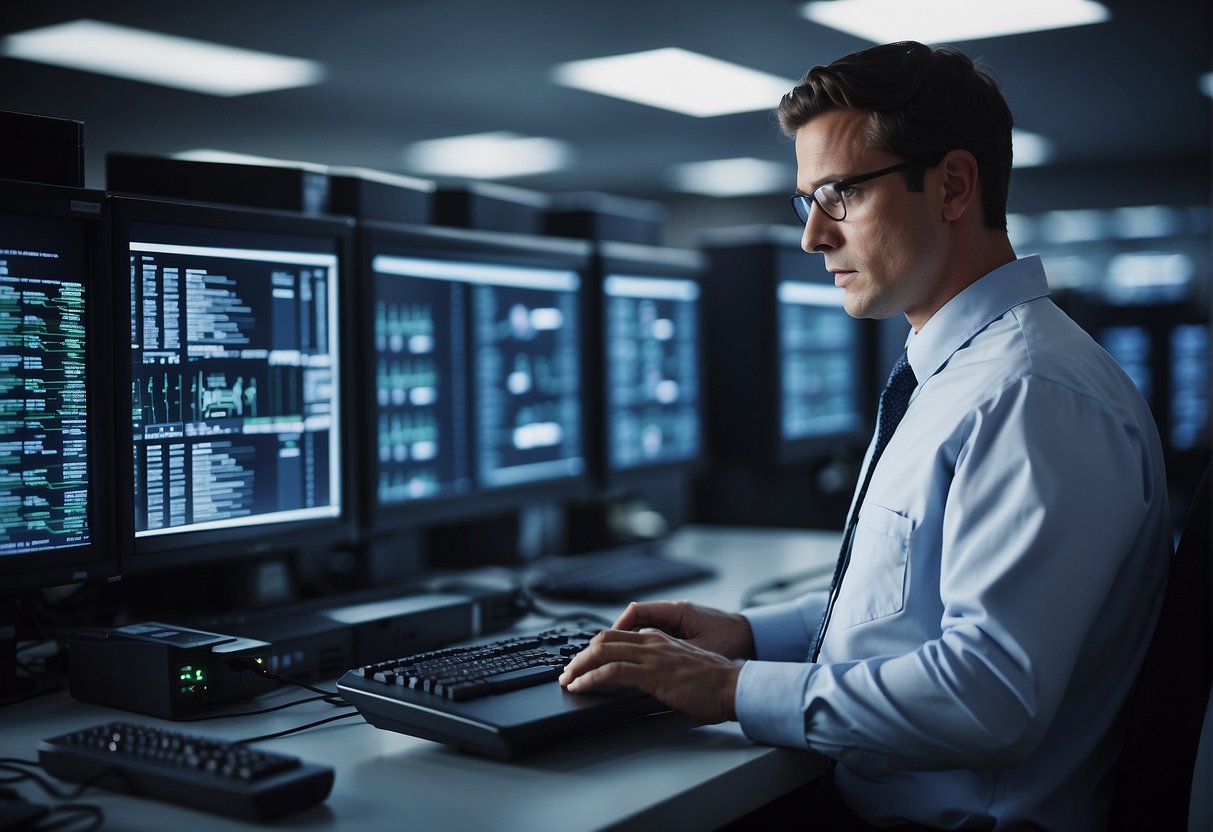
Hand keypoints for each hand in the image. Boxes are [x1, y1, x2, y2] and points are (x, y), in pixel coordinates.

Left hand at [558, 627, 740, 723]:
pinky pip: (612, 672)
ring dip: (579, 666)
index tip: (583, 662)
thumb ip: (664, 665)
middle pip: (604, 639)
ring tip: (568, 680)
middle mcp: (653, 642)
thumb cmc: (716, 682)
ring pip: (602, 652)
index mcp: (660, 639)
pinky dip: (590, 678)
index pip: (618, 636)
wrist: (734, 686)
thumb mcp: (684, 666)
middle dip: (580, 655)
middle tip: (568, 671)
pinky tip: (581, 687)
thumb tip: (647, 678)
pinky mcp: (652, 674)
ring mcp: (652, 656)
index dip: (596, 648)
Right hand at [612, 600, 754, 659]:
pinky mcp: (683, 630)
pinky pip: (656, 633)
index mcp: (677, 611)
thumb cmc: (730, 639)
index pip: (636, 611)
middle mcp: (675, 612)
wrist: (751, 636)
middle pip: (635, 618)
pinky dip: (644, 644)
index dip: (619, 626)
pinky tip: (639, 659)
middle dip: (618, 635)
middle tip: (603, 652)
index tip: (608, 642)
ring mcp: (678, 620)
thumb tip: (648, 662)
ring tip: (615, 657)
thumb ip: (673, 651)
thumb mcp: (699, 649)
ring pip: (644, 626)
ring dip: (630, 640)